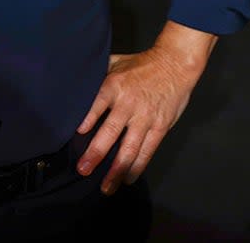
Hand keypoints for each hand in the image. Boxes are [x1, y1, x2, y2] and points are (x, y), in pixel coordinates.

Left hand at [75, 24, 213, 194]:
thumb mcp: (115, 62)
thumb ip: (97, 76)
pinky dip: (138, 166)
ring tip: (106, 186)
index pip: (96, 105)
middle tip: (84, 170)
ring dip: (117, 169)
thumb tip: (74, 87)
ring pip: (130, 148)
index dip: (87, 119)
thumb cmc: (141, 64)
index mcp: (114, 86)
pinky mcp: (160, 127)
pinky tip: (128, 177)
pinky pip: (147, 151)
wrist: (174, 64)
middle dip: (96, 153)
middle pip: (110, 132)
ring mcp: (145, 117)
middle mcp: (128, 104)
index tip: (77, 134)